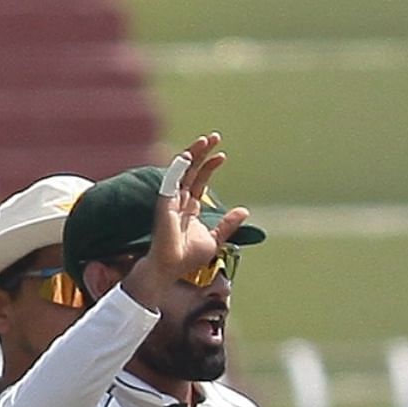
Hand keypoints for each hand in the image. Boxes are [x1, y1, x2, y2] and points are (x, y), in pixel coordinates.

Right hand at [122, 133, 251, 305]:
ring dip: (192, 154)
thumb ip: (227, 225)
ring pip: (180, 171)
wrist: (170, 269)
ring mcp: (169, 200)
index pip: (199, 180)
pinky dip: (178, 168)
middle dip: (202, 153)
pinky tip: (187, 156)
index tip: (223, 155)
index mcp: (188, 207)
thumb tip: (244, 210)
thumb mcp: (214, 239)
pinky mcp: (163, 204)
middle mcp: (178, 200)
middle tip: (214, 137)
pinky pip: (170, 182)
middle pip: (190, 170)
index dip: (210, 166)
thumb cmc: (187, 257)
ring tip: (206, 140)